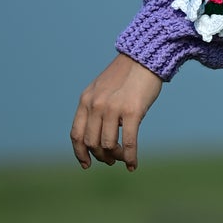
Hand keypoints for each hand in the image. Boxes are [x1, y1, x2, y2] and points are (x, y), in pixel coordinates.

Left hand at [71, 54, 162, 170]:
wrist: (145, 58)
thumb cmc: (127, 75)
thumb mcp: (103, 89)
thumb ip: (96, 108)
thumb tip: (98, 135)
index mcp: (86, 100)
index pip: (76, 134)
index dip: (80, 153)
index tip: (87, 164)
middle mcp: (96, 105)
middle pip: (91, 143)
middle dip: (101, 156)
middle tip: (111, 160)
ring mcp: (113, 108)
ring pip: (108, 145)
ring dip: (115, 157)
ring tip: (122, 158)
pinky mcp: (132, 111)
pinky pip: (128, 142)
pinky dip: (129, 157)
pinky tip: (132, 164)